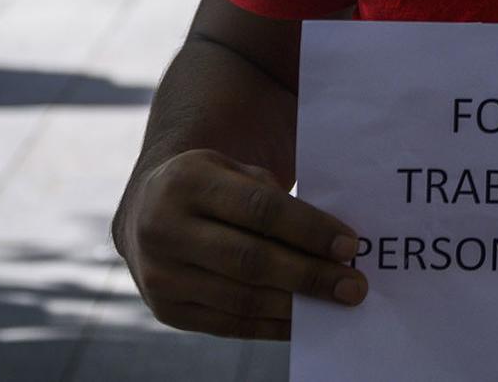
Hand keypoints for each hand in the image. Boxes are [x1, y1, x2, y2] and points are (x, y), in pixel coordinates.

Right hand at [116, 148, 365, 339]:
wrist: (144, 215)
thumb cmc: (209, 188)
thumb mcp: (232, 171)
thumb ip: (272, 198)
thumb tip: (331, 245)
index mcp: (185, 181)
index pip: (259, 209)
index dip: (308, 229)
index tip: (350, 245)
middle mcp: (164, 228)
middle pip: (251, 259)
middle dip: (310, 275)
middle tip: (353, 285)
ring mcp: (160, 274)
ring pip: (241, 298)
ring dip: (296, 305)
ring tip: (335, 303)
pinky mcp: (165, 310)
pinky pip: (228, 324)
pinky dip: (270, 325)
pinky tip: (302, 320)